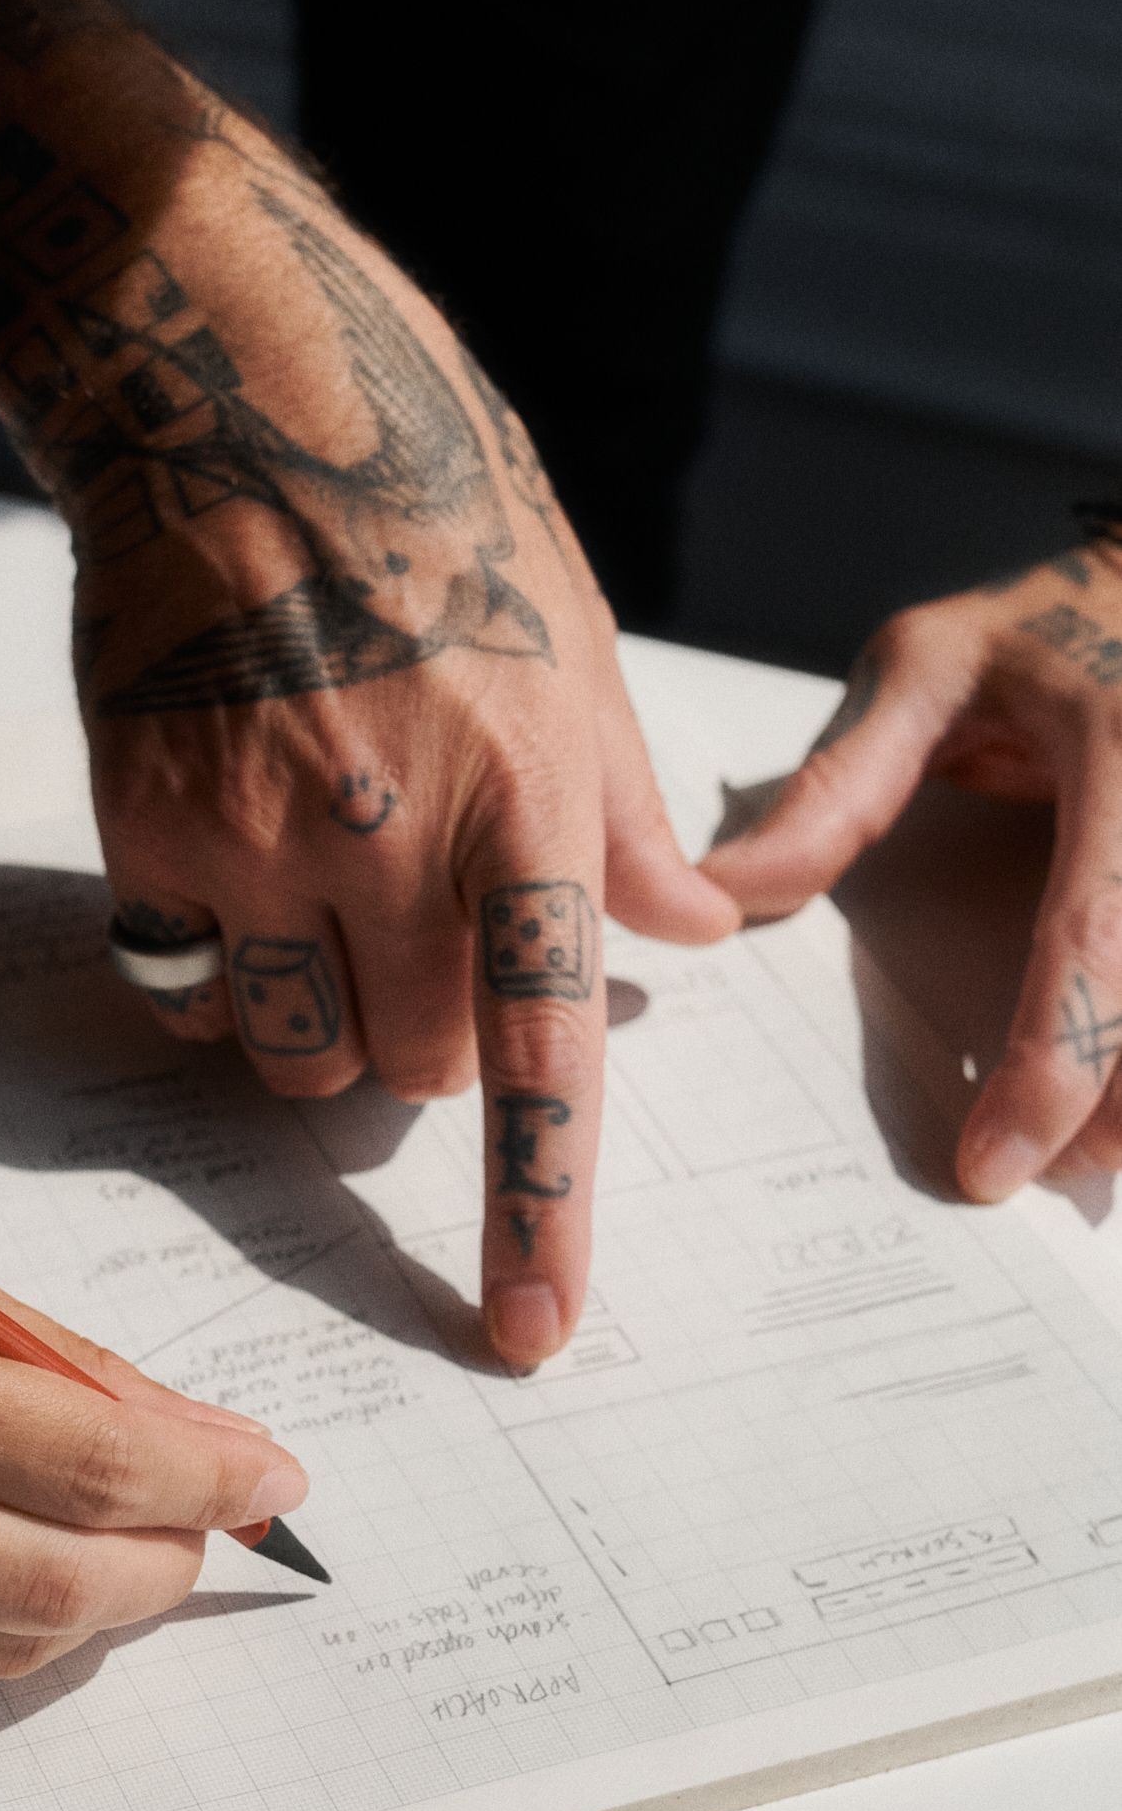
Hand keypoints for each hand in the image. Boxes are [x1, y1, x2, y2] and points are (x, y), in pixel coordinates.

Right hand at [0, 1130, 307, 1709]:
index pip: (88, 1461)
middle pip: (58, 1589)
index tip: (271, 1478)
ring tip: (113, 1554)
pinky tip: (6, 1592)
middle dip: (166, 1567)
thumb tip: (199, 1443)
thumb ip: (45, 1361)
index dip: (207, 1480)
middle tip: (208, 1532)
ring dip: (85, 1617)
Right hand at [22, 114, 737, 1371]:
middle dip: (431, 1040)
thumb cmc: (437, 512)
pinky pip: (191, 988)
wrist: (234, 396)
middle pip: (413, 1070)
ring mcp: (254, 843)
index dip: (535, 1214)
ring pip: (294, 1057)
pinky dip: (220, 971)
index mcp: (525, 802)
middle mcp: (388, 840)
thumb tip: (696, 933)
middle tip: (421, 931)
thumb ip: (631, 817)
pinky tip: (234, 864)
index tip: (526, 1335)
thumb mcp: (577, 648)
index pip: (542, 1055)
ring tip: (326, 906)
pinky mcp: (146, 830)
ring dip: (322, 1026)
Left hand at [703, 545, 1121, 1196]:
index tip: (994, 1165)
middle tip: (1054, 1180)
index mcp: (1120, 744)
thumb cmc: (1042, 630)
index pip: (1093, 931)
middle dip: (1119, 1103)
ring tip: (1098, 1155)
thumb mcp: (932, 669)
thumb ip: (841, 784)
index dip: (1054, 1058)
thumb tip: (727, 893)